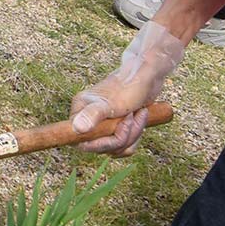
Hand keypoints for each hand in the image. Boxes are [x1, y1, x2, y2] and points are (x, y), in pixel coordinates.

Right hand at [68, 21, 186, 155]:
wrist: (148, 77)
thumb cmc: (128, 87)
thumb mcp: (110, 103)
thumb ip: (92, 115)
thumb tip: (77, 128)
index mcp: (80, 112)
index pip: (81, 142)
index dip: (100, 143)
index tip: (115, 130)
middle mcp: (88, 120)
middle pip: (101, 148)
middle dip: (122, 136)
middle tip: (130, 116)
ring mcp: (103, 125)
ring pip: (115, 148)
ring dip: (132, 135)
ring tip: (138, 114)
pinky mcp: (116, 128)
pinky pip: (123, 146)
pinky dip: (135, 135)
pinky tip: (140, 118)